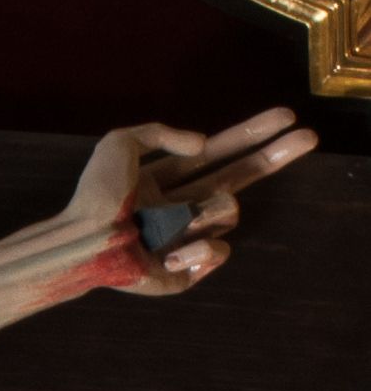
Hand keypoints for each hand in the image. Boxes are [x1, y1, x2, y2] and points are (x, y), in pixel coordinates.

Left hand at [66, 109, 317, 294]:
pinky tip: (171, 251)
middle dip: (274, 157)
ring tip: (164, 223)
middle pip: (240, 178)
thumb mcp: (120, 142)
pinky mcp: (182, 274)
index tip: (286, 116)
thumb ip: (162, 130)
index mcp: (169, 179)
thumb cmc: (96, 194)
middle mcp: (180, 208)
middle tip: (308, 137)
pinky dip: (199, 248)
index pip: (222, 152)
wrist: (82, 240)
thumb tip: (201, 144)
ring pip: (228, 212)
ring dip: (205, 211)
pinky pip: (217, 254)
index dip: (253, 133)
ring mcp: (184, 240)